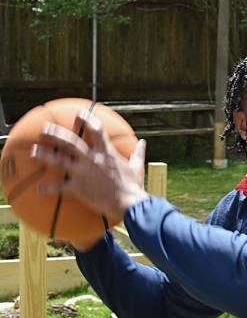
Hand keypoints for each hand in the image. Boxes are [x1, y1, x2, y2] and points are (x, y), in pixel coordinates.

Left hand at [31, 110, 148, 225]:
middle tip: (44, 129)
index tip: (79, 113)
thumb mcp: (137, 167)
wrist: (130, 204)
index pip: (96, 130)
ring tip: (32, 151)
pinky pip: (59, 187)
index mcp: (107, 153)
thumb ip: (138, 153)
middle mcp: (92, 160)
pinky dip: (47, 188)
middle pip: (70, 142)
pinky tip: (38, 190)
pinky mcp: (78, 188)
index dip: (87, 119)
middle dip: (55, 133)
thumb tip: (143, 142)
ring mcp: (83, 173)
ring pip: (58, 160)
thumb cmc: (135, 186)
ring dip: (43, 155)